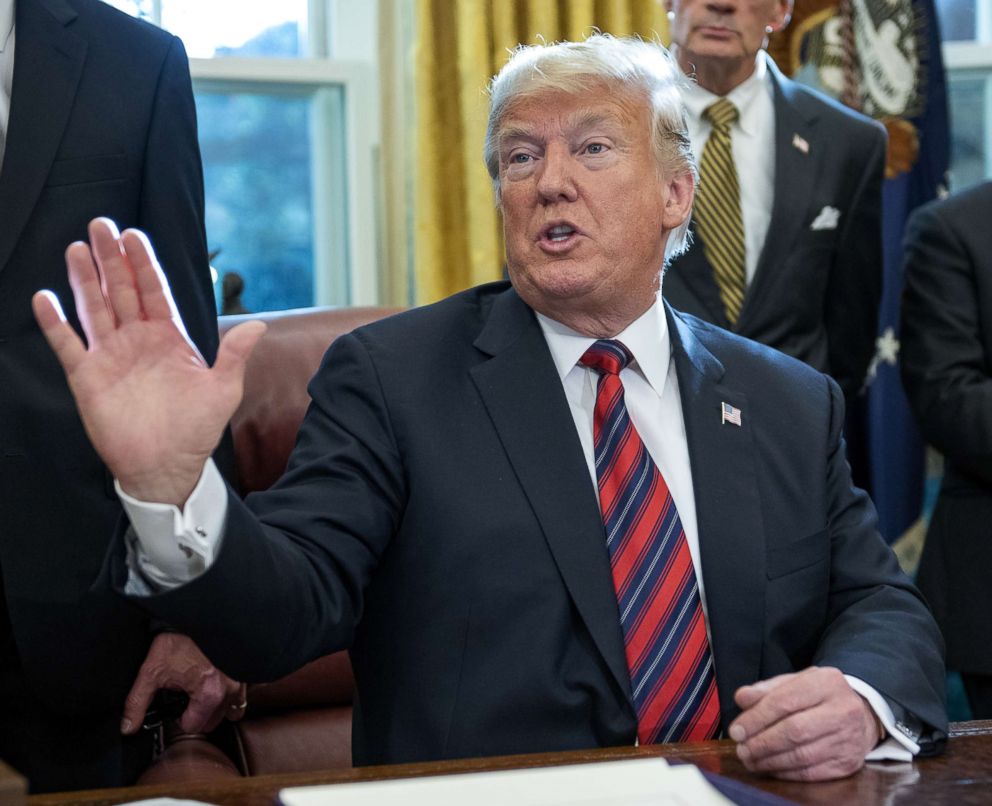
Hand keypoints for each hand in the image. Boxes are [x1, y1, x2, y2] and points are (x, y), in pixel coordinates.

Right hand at [32, 218, 264, 505]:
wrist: (168, 466)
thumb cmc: (196, 429)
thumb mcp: (223, 389)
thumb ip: (235, 354)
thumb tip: (260, 325)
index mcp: (169, 337)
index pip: (153, 291)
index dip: (143, 263)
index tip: (134, 235)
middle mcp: (137, 340)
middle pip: (120, 290)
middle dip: (111, 258)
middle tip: (100, 225)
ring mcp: (111, 356)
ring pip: (94, 309)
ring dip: (84, 280)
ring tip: (76, 249)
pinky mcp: (88, 377)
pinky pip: (68, 345)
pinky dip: (55, 323)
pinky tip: (45, 298)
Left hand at [121, 633, 246, 734]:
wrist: (197, 614)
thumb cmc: (178, 638)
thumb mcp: (152, 670)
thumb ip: (137, 702)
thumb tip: (128, 726)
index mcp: (209, 694)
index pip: (193, 727)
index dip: (179, 720)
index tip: (175, 708)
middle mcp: (230, 689)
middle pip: (213, 722)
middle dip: (197, 715)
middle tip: (185, 699)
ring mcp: (241, 681)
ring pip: (230, 710)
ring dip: (216, 708)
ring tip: (201, 694)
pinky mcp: (245, 671)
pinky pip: (240, 695)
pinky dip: (228, 695)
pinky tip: (215, 684)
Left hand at [728, 666, 882, 780]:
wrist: (862, 713)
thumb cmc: (820, 696)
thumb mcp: (796, 682)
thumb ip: (767, 689)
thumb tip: (742, 698)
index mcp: (826, 682)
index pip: (785, 701)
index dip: (757, 718)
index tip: (736, 730)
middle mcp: (843, 710)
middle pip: (794, 731)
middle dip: (762, 742)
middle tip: (741, 748)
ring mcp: (849, 738)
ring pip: (802, 755)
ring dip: (770, 760)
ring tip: (750, 759)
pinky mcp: (848, 763)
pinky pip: (811, 772)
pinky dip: (786, 772)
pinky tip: (770, 767)